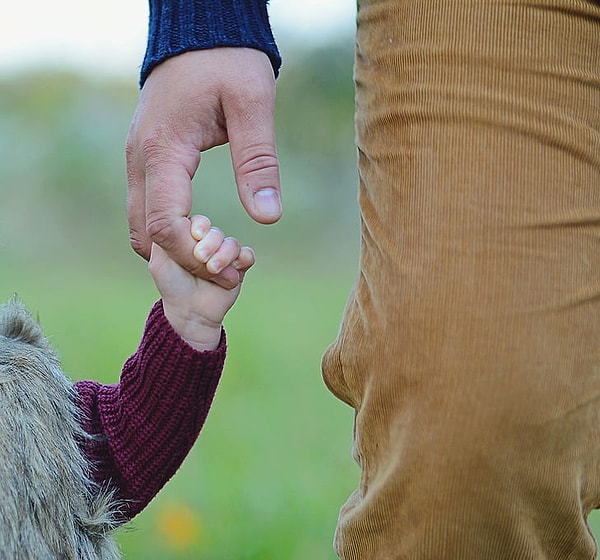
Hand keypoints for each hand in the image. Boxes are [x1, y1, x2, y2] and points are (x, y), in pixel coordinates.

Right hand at [127, 48, 280, 288]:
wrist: (199, 32)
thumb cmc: (228, 62)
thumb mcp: (252, 106)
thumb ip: (258, 162)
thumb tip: (267, 217)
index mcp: (163, 151)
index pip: (166, 224)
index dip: (195, 257)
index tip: (230, 270)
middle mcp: (139, 160)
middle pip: (146, 234)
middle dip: (183, 262)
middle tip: (225, 271)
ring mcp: (137, 160)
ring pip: (141, 226)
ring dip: (173, 250)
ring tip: (216, 256)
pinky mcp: (145, 160)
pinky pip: (147, 210)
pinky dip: (168, 233)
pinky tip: (201, 236)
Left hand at [148, 215, 254, 351]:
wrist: (190, 313)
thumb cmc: (172, 285)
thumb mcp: (159, 259)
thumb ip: (165, 236)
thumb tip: (179, 217)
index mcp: (190, 239)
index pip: (199, 222)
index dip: (199, 226)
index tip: (195, 235)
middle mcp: (208, 245)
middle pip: (216, 232)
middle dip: (211, 243)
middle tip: (201, 258)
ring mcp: (225, 256)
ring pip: (232, 243)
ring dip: (224, 255)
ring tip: (213, 269)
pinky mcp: (239, 268)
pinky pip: (247, 255)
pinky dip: (243, 258)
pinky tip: (235, 268)